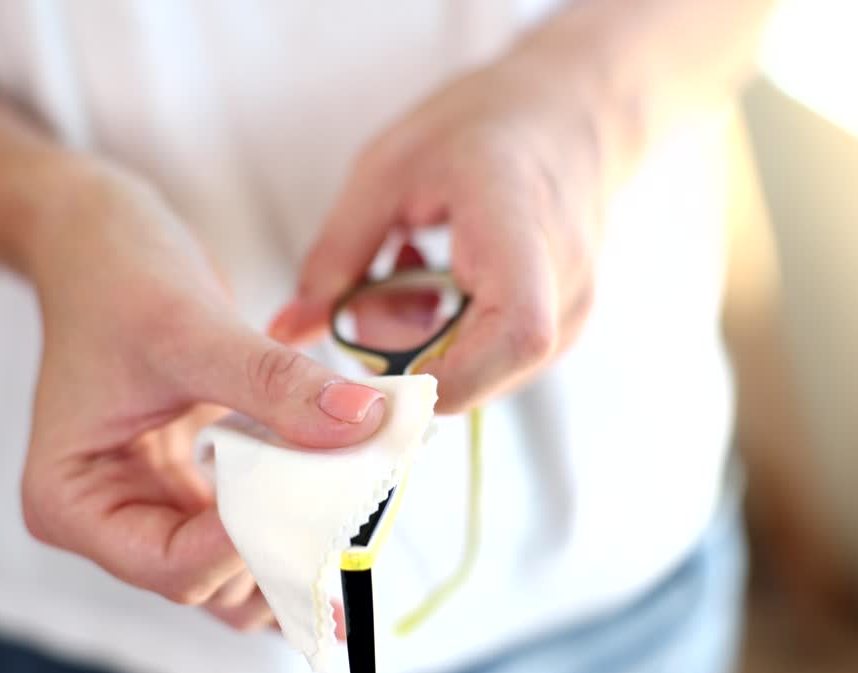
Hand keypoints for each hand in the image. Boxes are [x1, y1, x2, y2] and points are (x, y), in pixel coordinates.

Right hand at [16, 160, 384, 632]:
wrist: (102, 238)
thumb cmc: (114, 276)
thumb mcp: (190, 328)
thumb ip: (275, 384)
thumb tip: (361, 424)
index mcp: (72, 503)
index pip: (171, 566)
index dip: (248, 545)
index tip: (315, 496)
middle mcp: (111, 521)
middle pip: (214, 583)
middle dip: (286, 549)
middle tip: (357, 502)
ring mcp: (158, 506)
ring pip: (244, 568)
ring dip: (304, 537)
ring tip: (360, 489)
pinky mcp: (199, 486)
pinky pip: (260, 522)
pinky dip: (303, 507)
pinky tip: (349, 476)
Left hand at [272, 38, 615, 412]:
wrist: (571, 111)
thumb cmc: (484, 126)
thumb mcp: (388, 169)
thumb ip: (337, 253)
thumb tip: (286, 329)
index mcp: (519, 224)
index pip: (516, 334)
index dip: (446, 376)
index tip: (376, 366)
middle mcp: (562, 280)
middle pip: (481, 370)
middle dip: (405, 354)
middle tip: (374, 287)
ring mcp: (571, 311)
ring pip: (482, 377)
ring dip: (422, 344)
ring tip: (409, 269)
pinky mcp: (562, 329)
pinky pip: (492, 364)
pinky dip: (447, 338)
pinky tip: (436, 282)